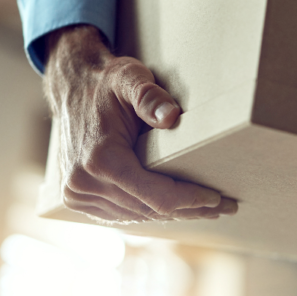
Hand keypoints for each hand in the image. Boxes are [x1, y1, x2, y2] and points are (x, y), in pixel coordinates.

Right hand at [44, 24, 236, 222]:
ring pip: (136, 216)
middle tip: (224, 207)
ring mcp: (77, 193)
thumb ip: (150, 97)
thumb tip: (171, 117)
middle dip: (189, 209)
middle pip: (149, 210)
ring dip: (172, 214)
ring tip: (206, 210)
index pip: (155, 196)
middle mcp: (84, 183)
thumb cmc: (106, 82)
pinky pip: (120, 213)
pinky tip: (173, 208)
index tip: (217, 199)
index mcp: (100, 160)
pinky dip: (148, 211)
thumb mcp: (130, 78)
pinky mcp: (77, 196)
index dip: (189, 200)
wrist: (71, 86)